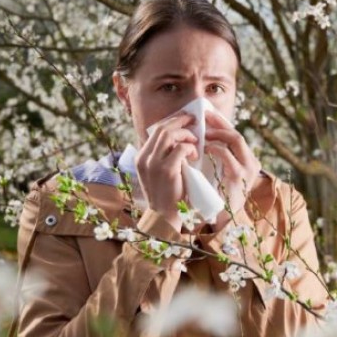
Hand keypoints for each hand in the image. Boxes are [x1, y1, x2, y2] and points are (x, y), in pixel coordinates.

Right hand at [135, 113, 197, 229]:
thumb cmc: (166, 195)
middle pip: (162, 129)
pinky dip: (190, 148)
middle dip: (180, 121)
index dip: (171, 122)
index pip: (155, 130)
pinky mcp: (167, 170)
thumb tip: (178, 138)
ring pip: (170, 135)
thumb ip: (162, 156)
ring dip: (186, 135)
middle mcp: (144, 158)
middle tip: (194, 120)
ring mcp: (153, 164)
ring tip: (195, 142)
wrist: (164, 217)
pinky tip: (195, 156)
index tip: (184, 120)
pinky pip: (180, 148)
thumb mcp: (158, 173)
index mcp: (141, 157)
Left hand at [204, 112, 261, 230]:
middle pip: (237, 134)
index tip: (207, 114)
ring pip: (235, 140)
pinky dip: (215, 148)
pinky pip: (227, 154)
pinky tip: (204, 148)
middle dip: (219, 123)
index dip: (221, 123)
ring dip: (217, 133)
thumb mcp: (221, 174)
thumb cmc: (218, 197)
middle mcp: (252, 163)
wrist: (223, 221)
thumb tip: (205, 136)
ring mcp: (247, 170)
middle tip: (202, 118)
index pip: (235, 135)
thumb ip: (218, 158)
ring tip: (202, 133)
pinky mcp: (239, 177)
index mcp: (248, 161)